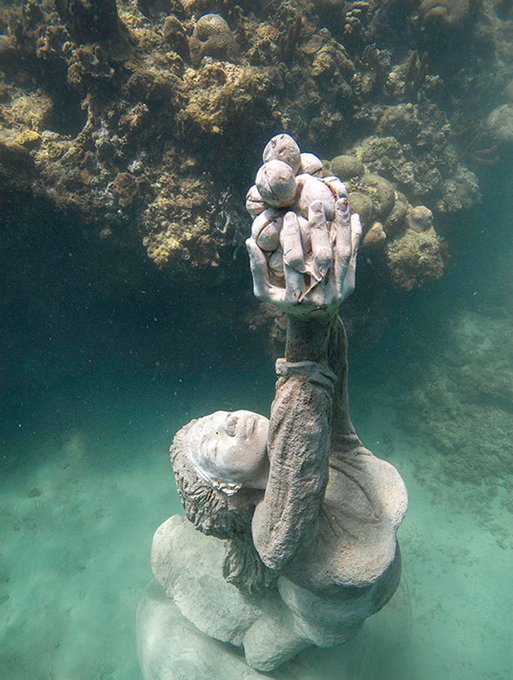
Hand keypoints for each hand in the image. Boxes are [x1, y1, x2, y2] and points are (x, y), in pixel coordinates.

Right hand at [246, 198, 361, 317]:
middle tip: (315, 204)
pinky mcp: (350, 284)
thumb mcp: (265, 291)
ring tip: (340, 202)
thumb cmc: (284, 300)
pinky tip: (356, 216)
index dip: (290, 237)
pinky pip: (354, 256)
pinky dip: (355, 236)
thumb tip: (249, 241)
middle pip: (321, 257)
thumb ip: (257, 268)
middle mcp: (319, 294)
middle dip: (318, 228)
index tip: (288, 216)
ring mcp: (337, 290)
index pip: (293, 261)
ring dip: (342, 226)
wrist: (313, 320)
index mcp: (295, 296)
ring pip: (342, 253)